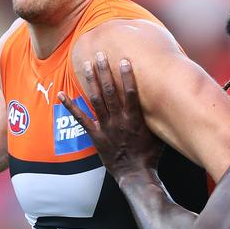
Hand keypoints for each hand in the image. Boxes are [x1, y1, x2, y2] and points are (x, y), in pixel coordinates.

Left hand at [58, 52, 162, 175]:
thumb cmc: (150, 155)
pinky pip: (80, 118)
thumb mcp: (159, 133)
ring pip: (96, 100)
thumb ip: (158, 117)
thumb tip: (168, 101)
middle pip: (111, 92)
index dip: (127, 76)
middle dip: (105, 71)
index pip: (131, 92)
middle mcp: (119, 120)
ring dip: (92, 81)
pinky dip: (70, 106)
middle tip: (100, 54)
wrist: (135, 174)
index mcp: (135, 119)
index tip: (124, 60)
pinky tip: (61, 95)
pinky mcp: (96, 135)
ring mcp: (106, 127)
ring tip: (87, 64)